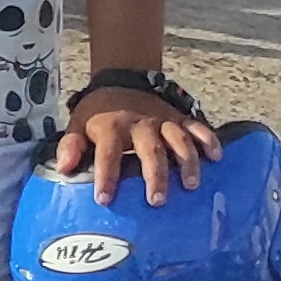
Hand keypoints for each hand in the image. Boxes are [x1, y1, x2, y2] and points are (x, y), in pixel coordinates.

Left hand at [54, 85, 218, 204]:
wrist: (121, 80)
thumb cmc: (98, 113)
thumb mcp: (77, 124)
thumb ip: (70, 146)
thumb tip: (64, 168)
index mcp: (112, 128)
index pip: (108, 155)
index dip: (106, 176)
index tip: (104, 199)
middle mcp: (140, 124)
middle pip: (150, 150)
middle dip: (154, 175)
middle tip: (157, 201)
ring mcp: (163, 121)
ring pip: (179, 140)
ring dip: (186, 162)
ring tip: (190, 186)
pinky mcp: (180, 118)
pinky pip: (198, 127)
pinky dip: (209, 140)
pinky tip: (217, 157)